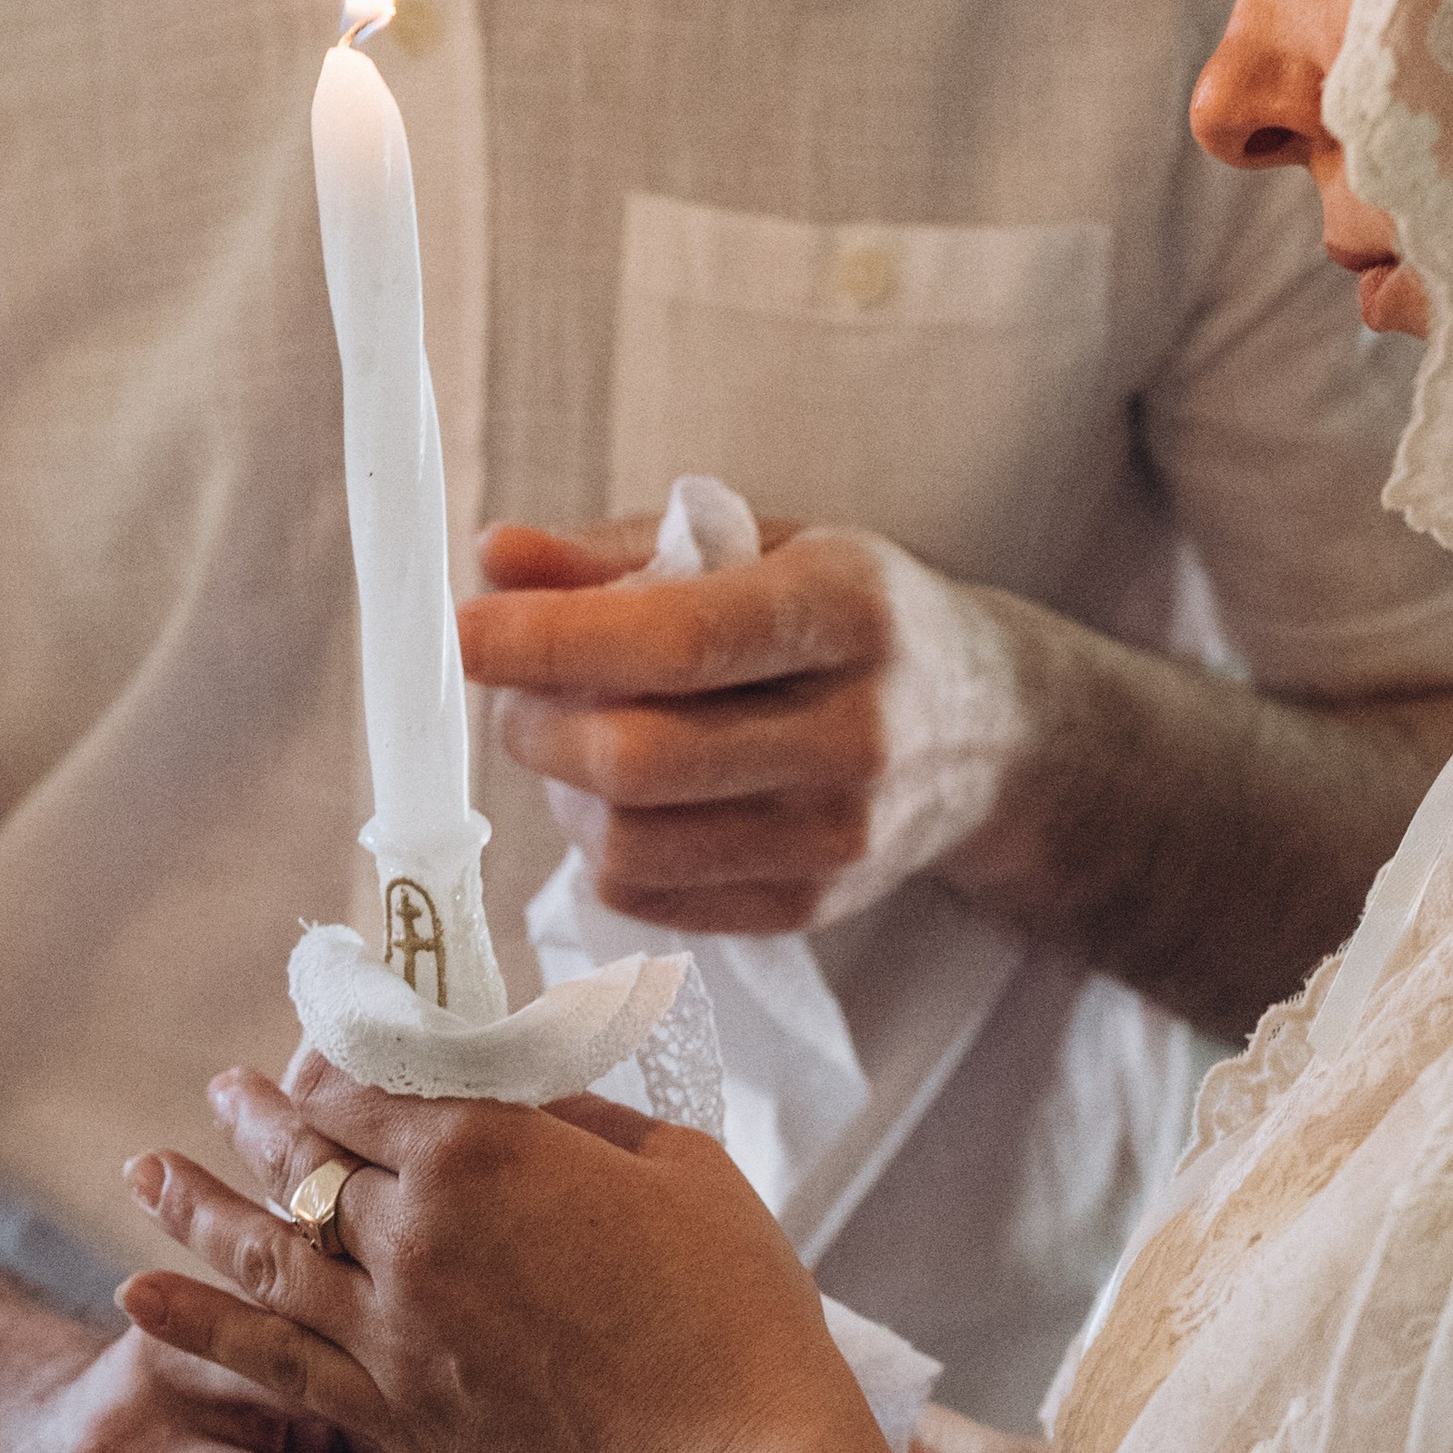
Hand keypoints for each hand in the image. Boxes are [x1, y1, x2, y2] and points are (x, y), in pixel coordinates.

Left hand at [115, 1053, 867, 1452]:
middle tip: (225, 1087)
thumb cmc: (732, 1308)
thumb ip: (585, 1122)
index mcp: (486, 1145)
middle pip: (309, 1157)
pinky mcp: (396, 1414)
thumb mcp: (677, 1166)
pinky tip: (140, 1299)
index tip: (322, 1037)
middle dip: (261, 1114)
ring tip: (147, 1171)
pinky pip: (270, 1362)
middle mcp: (416, 1227)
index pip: (374, 1080)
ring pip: (265, 1253)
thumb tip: (529, 1099)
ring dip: (197, 1205)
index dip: (340, 1054)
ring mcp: (394, 1328)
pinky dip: (198, 1327)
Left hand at [461, 514, 1030, 931]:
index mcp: (849, 610)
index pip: (676, 642)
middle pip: (640, 761)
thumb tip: (494, 557)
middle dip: (538, 726)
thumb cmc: (852, 617)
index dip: (548, 642)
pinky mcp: (809, 910)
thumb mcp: (763, 543)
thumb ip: (621, 550)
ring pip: (631, 842)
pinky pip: (647, 895)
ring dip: (561, 791)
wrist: (993, 734)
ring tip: (578, 741)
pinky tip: (626, 797)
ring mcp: (837, 838)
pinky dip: (601, 844)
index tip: (459, 631)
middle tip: (519, 694)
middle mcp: (856, 734)